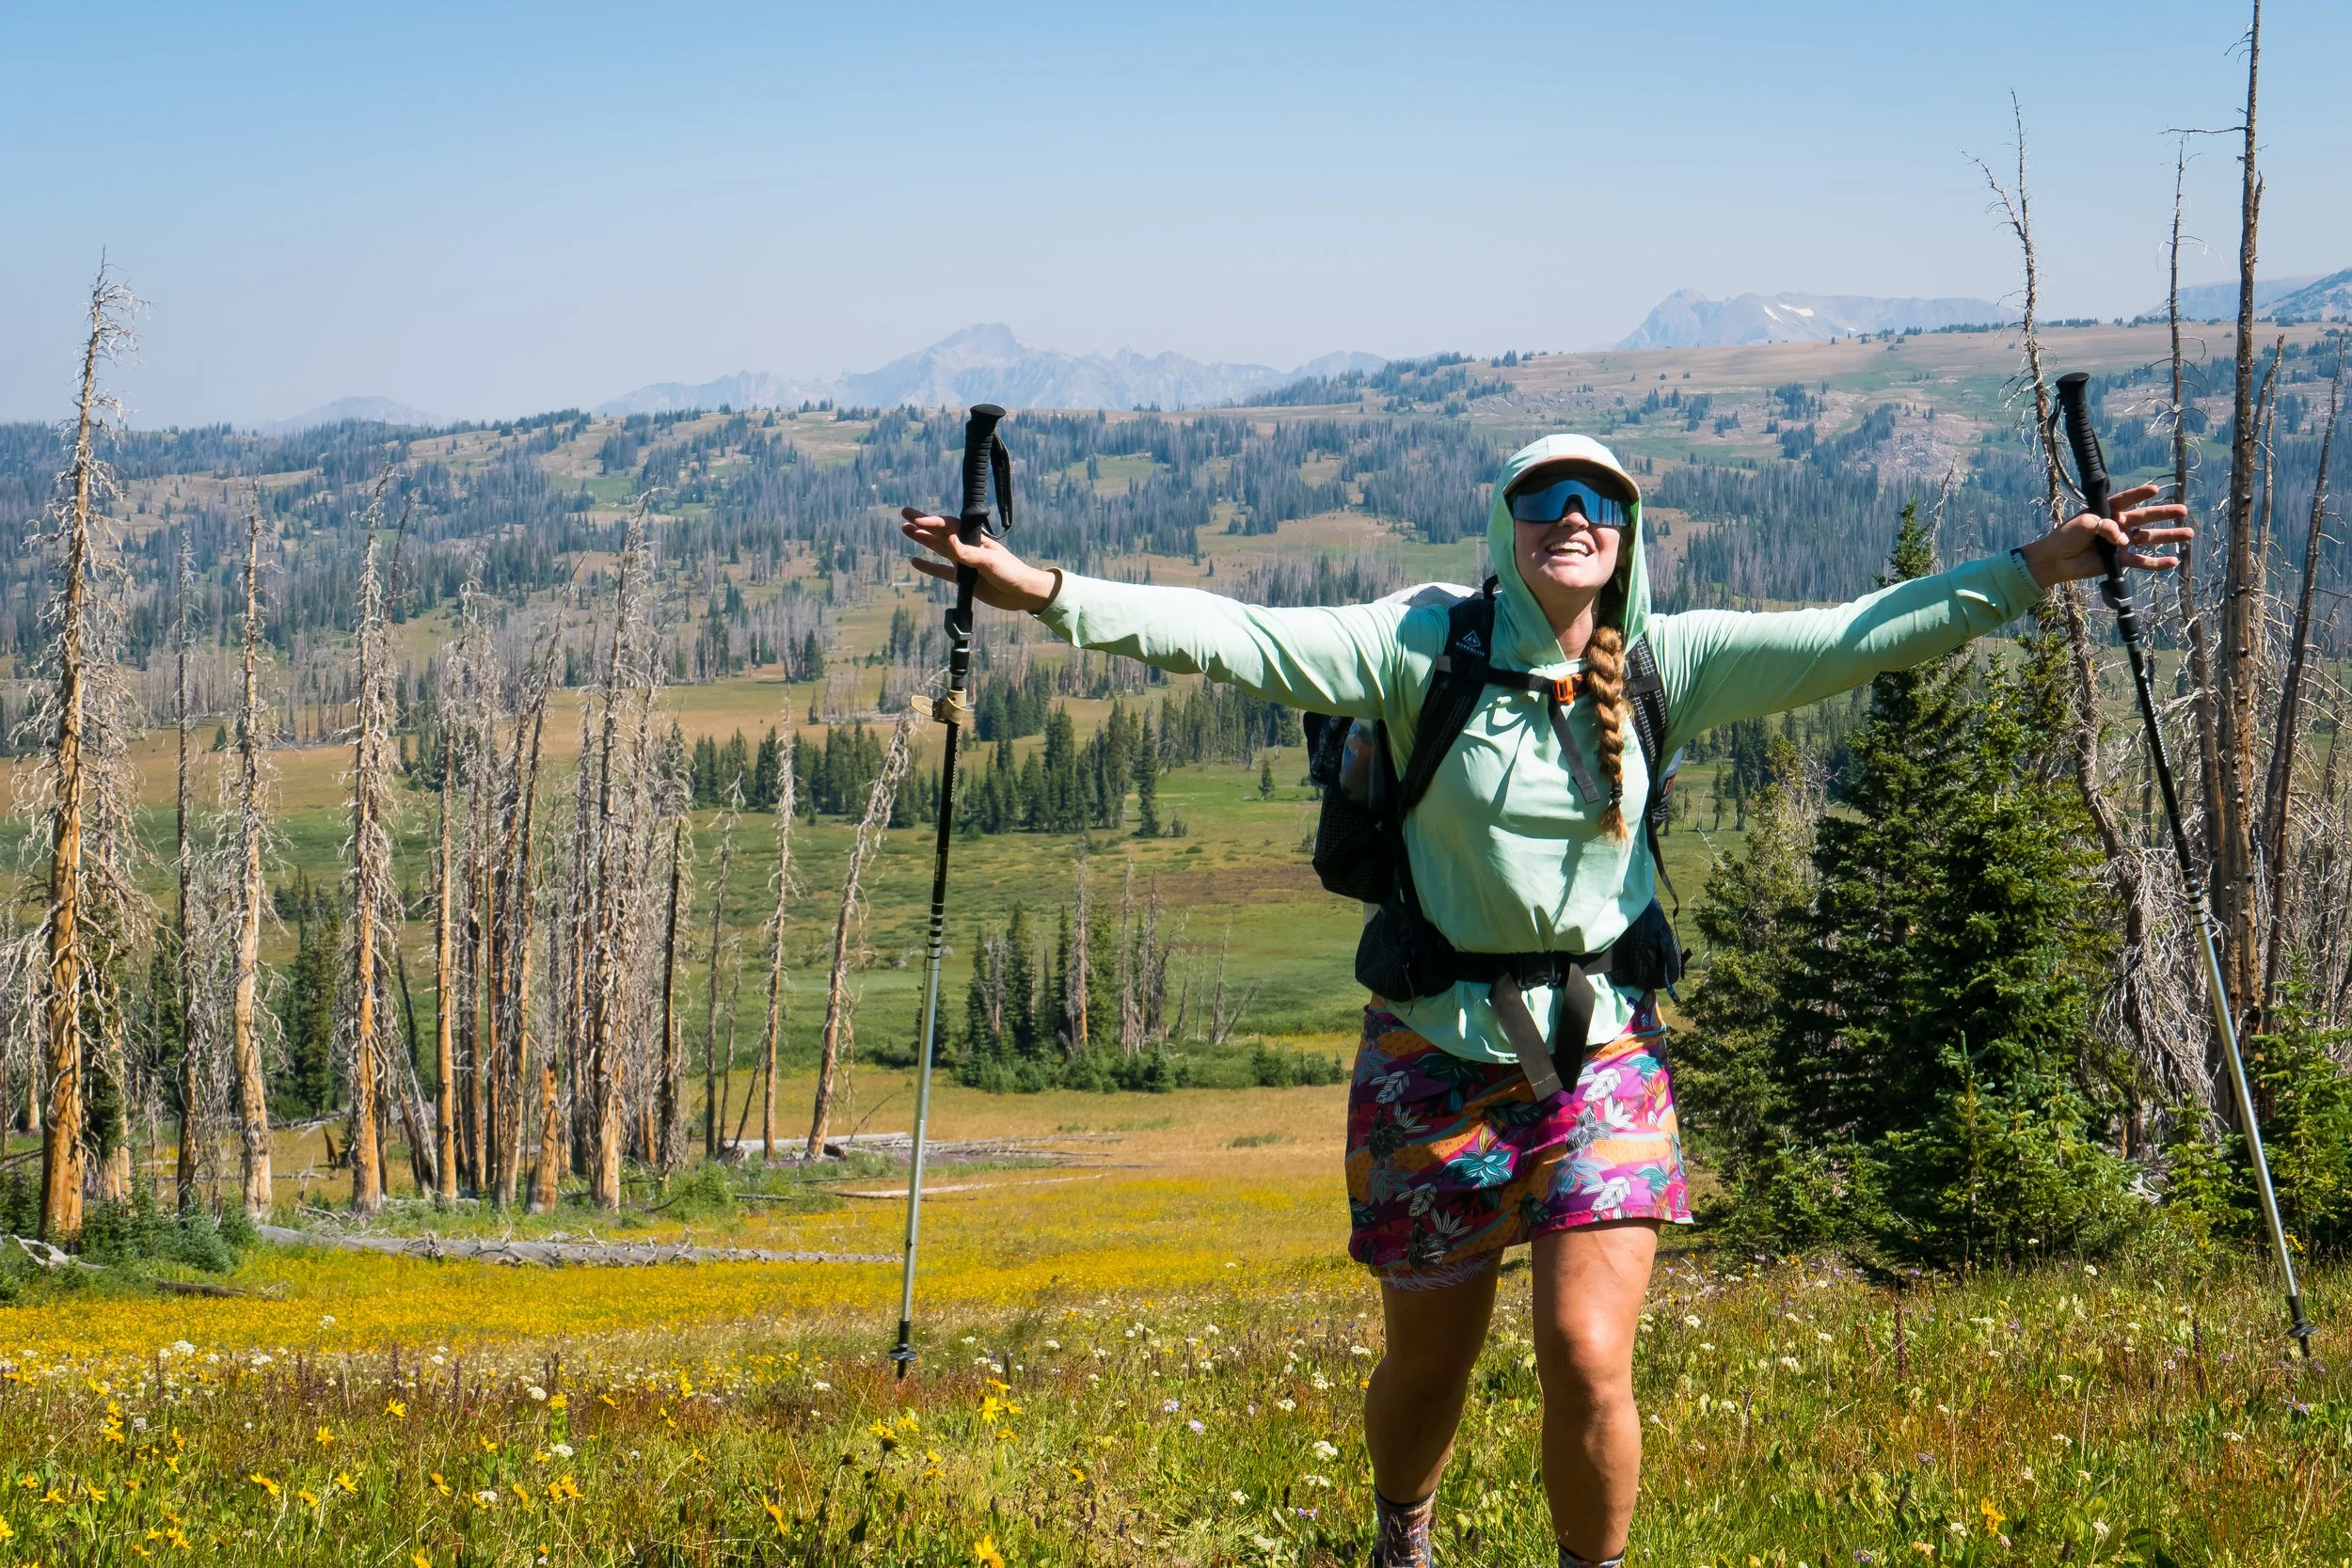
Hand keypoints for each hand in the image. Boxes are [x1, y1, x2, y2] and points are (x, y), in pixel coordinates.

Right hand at [898, 508, 1058, 611]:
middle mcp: (967, 547)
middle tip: (904, 514)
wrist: (1022, 594)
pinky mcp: (963, 580)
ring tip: (906, 531)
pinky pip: (942, 571)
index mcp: (976, 538)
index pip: (950, 526)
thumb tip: (949, 540)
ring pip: (938, 549)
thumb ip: (968, 553)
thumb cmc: (1011, 573)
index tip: (916, 519)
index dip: (933, 522)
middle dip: (923, 524)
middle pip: (941, 533)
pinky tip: (915, 561)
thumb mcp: (990, 561)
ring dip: (923, 540)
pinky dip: (929, 567)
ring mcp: (964, 563)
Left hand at [2018, 484, 2193, 588]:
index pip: (2126, 500)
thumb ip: (2105, 526)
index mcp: (2107, 511)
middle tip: (2183, 510)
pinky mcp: (2121, 560)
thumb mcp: (2083, 524)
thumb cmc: (2066, 537)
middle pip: (2145, 518)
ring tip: (2189, 534)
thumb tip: (2124, 539)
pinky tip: (2173, 561)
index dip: (2140, 494)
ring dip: (2168, 536)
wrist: (2056, 561)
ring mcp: (2121, 543)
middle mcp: (2118, 525)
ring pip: (2149, 538)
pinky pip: (2142, 561)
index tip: (2155, 490)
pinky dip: (2157, 563)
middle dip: (2164, 514)